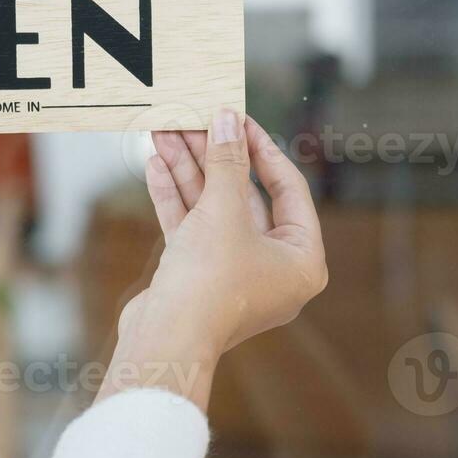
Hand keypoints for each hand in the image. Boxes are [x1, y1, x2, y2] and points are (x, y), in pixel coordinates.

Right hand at [98, 110, 327, 412]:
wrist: (166, 338)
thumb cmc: (210, 282)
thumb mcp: (224, 210)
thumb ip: (227, 162)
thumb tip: (227, 120)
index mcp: (301, 259)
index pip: (288, 188)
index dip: (261, 148)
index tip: (238, 119)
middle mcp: (272, 267)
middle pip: (244, 196)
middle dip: (214, 157)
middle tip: (193, 121)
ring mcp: (233, 273)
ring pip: (213, 209)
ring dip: (188, 171)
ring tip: (166, 133)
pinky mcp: (197, 277)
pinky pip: (192, 228)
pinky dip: (175, 198)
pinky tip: (156, 165)